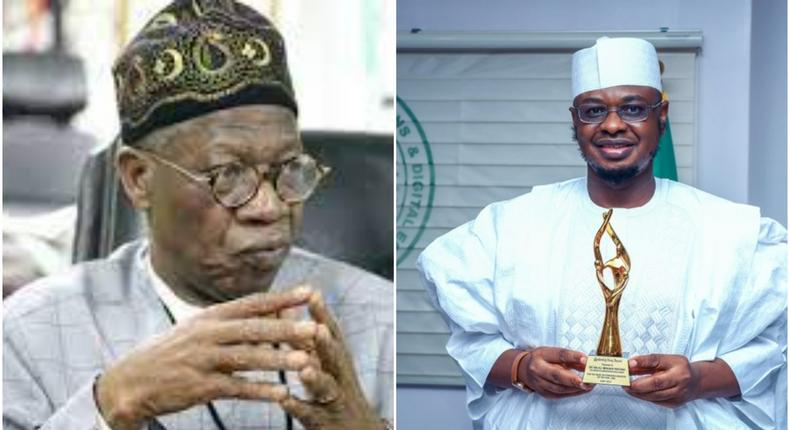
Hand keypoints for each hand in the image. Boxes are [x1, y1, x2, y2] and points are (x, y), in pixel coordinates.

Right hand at [95, 286, 318, 429]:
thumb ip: (231, 322)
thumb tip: (267, 312)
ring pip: (248, 358)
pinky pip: (236, 387)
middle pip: (254, 329)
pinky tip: (281, 394)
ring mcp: (202, 360)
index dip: (281, 298)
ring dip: (279, 360)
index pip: (252, 303)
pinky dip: (260, 390)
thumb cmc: (172, 353)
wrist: (131, 381)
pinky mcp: (199, 386)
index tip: (309, 292)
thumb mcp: (199, 329)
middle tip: (316, 328)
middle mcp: (208, 334)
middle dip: (287, 329)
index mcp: (211, 317)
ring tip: (306, 361)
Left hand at [279, 291, 383, 429]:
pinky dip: (299, 406)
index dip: (323, 314)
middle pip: (336, 357)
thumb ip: (302, 336)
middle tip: (317, 329)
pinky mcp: (326, 422)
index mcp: (337, 358)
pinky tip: (284, 400)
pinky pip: (311, 414)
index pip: (332, 333)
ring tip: (306, 369)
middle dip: (327, 343)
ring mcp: (336, 400)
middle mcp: (341, 376)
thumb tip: (284, 306)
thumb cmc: (334, 391)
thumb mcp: (322, 361)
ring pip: (328, 388)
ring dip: (317, 378)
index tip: (313, 293)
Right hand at [518, 347, 591, 398]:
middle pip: (556, 375)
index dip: (573, 357)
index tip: (585, 359)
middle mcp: (538, 369)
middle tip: (587, 380)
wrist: (525, 369)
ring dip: (576, 388)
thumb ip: (571, 359)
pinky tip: (583, 389)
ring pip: (559, 388)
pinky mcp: (544, 394)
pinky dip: (574, 392)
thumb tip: (588, 364)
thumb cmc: (542, 359)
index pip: (559, 355)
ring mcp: (540, 383)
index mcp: (541, 355)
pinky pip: (561, 395)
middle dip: (573, 379)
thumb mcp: (554, 353)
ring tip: (590, 385)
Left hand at [624, 354, 700, 407]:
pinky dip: (644, 396)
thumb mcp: (665, 360)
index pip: (657, 361)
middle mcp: (681, 380)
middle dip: (636, 383)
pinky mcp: (675, 403)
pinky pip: (655, 401)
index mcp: (678, 365)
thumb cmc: (678, 368)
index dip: (642, 362)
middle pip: (656, 383)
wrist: (696, 382)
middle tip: (623, 382)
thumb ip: (647, 362)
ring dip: (637, 392)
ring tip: (626, 387)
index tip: (628, 364)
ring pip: (654, 395)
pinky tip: (636, 392)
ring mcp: (679, 394)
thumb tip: (630, 364)